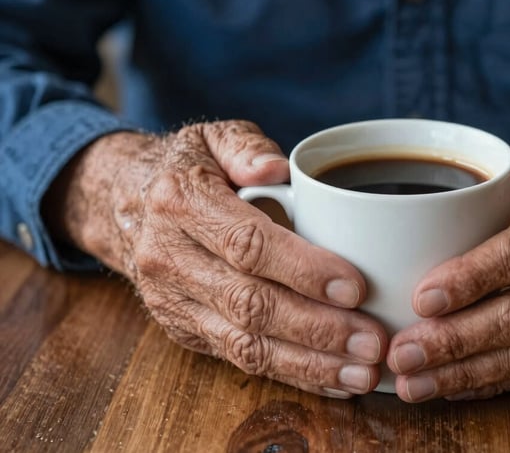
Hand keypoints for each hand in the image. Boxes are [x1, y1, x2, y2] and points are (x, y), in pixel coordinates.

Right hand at [46, 120, 386, 397]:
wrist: (128, 205)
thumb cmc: (191, 168)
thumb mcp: (213, 137)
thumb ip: (245, 145)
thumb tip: (276, 169)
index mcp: (180, 202)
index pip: (246, 243)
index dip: (303, 269)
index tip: (355, 287)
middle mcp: (169, 257)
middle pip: (250, 303)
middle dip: (317, 328)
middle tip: (373, 341)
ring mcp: (173, 301)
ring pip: (245, 343)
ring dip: (309, 363)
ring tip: (362, 374)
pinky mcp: (184, 329)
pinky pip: (239, 359)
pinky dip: (291, 373)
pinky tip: (333, 380)